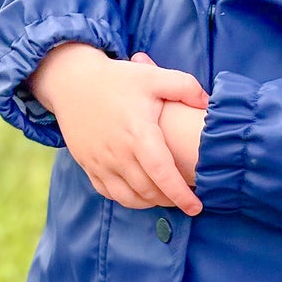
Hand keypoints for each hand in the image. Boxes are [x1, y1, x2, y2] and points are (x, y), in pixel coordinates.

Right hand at [27, 43, 206, 213]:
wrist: (73, 82)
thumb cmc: (118, 79)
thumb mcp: (154, 76)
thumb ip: (186, 87)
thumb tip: (208, 104)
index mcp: (138, 133)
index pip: (163, 173)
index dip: (181, 194)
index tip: (196, 206)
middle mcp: (118, 152)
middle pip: (148, 191)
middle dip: (170, 200)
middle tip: (186, 198)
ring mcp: (100, 162)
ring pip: (129, 198)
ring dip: (151, 203)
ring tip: (166, 197)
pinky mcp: (88, 165)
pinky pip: (109, 193)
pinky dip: (128, 199)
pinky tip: (141, 193)